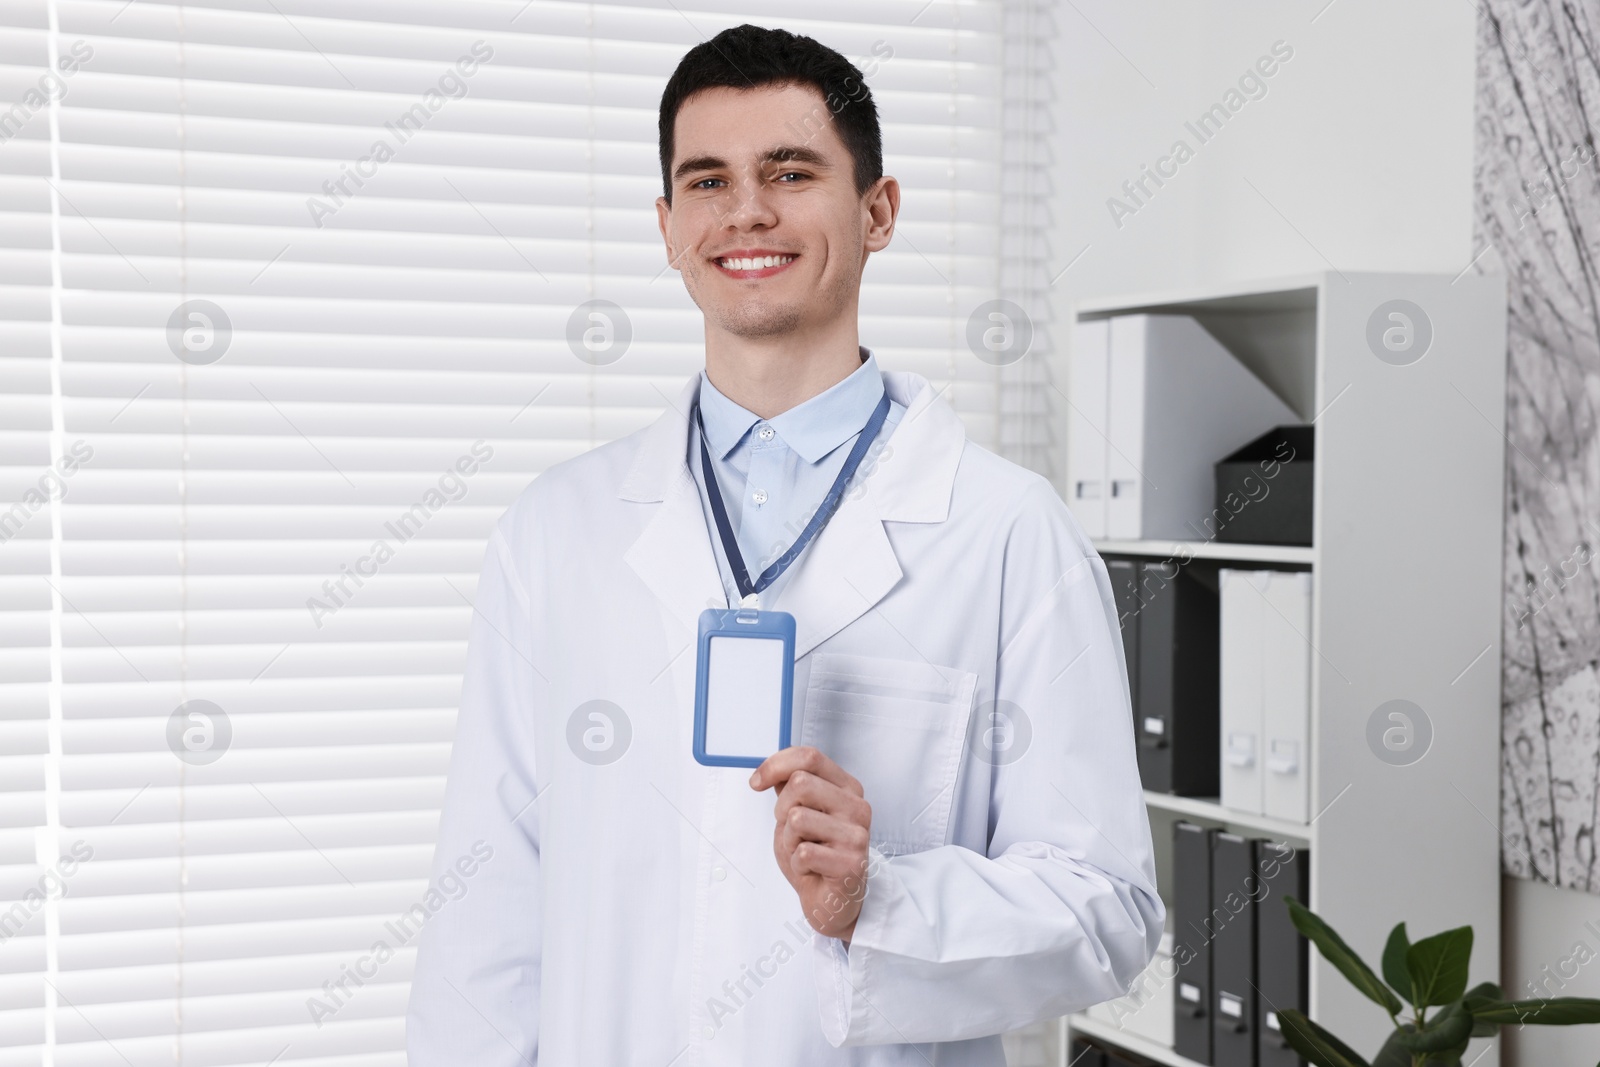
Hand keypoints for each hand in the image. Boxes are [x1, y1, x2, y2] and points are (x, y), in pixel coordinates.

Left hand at [750, 746, 871, 941]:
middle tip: (791, 832)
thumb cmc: (814, 856)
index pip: (809, 757)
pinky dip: (796, 864)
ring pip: (797, 818)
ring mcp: (856, 834)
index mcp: (846, 788)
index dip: (775, 765)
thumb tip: (770, 771)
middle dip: (781, 808)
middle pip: (800, 783)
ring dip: (788, 840)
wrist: (832, 901)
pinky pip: (802, 853)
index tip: (756, 783)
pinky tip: (811, 870)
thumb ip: (790, 789)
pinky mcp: (851, 863)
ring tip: (803, 853)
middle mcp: (857, 806)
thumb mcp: (797, 814)